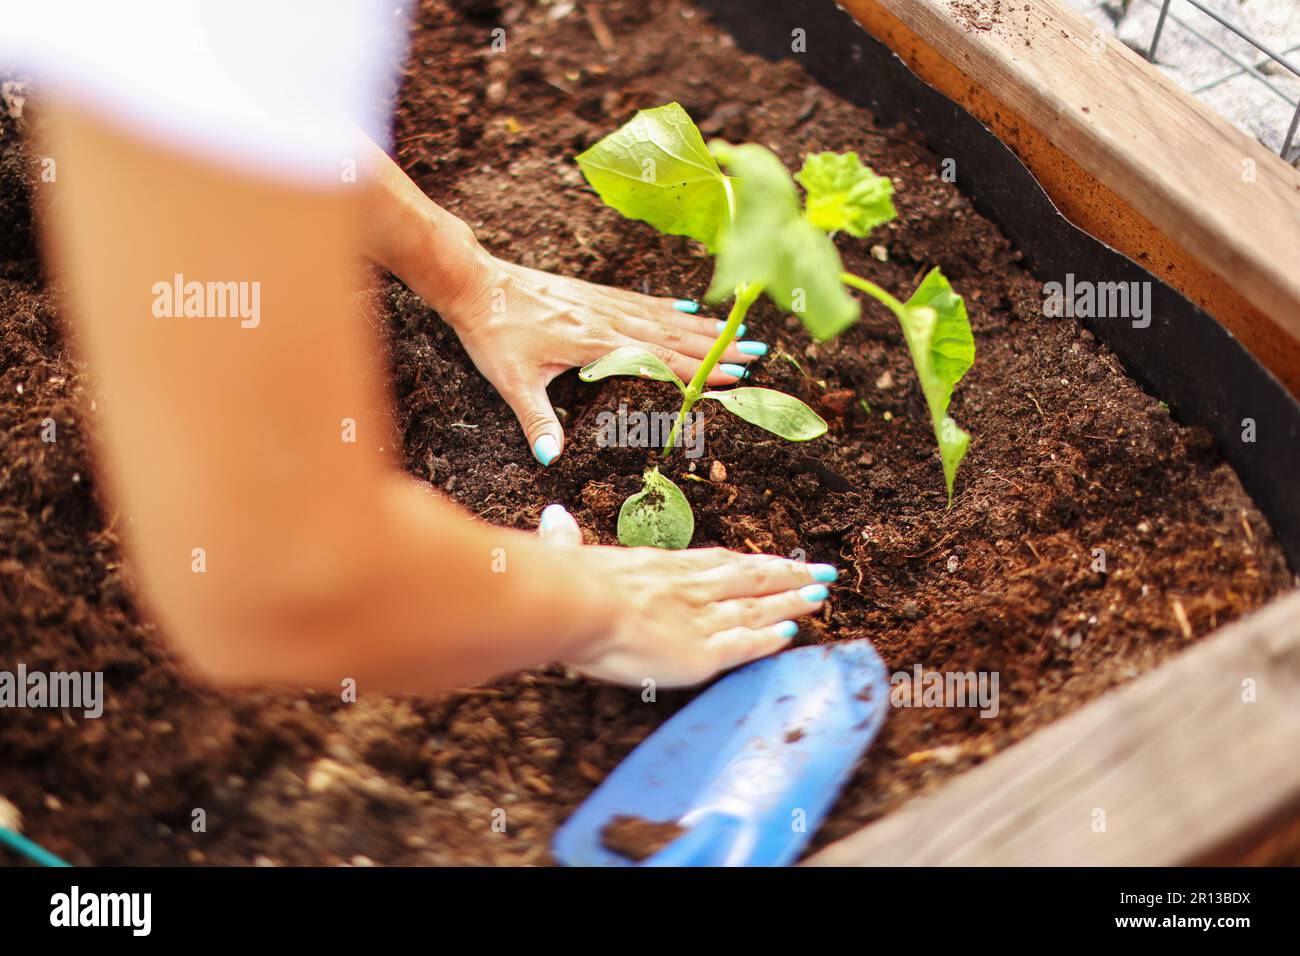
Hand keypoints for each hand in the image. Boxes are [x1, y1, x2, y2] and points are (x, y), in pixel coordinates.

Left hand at [441, 252, 769, 465]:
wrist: (474, 284)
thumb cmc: (492, 333)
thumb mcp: (512, 382)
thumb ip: (536, 420)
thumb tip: (551, 459)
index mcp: (594, 343)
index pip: (658, 359)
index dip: (697, 369)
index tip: (734, 376)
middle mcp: (606, 320)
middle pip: (673, 335)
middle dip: (717, 347)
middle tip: (757, 354)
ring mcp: (602, 304)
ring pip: (663, 317)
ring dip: (702, 327)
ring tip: (738, 332)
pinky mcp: (592, 295)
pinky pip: (641, 303)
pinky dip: (669, 307)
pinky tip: (689, 310)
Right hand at [536, 504, 835, 686]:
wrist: (575, 603)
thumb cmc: (565, 581)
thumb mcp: (568, 553)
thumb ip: (566, 539)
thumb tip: (552, 517)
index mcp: (662, 567)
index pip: (719, 562)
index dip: (752, 561)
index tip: (777, 559)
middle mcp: (690, 588)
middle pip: (751, 578)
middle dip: (789, 575)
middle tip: (824, 572)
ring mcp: (700, 619)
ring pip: (756, 608)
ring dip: (790, 602)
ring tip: (821, 596)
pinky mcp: (702, 653)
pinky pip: (745, 646)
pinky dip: (769, 640)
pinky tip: (791, 636)